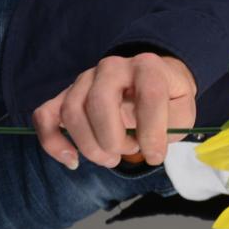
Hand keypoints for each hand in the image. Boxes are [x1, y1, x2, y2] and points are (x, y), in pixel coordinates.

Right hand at [33, 53, 197, 168]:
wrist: (151, 81)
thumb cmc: (167, 99)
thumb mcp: (183, 109)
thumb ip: (173, 124)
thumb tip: (149, 146)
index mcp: (148, 67)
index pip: (148, 95)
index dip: (152, 132)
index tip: (155, 156)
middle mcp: (112, 67)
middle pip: (99, 103)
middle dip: (113, 140)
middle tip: (129, 153)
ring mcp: (84, 79)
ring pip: (71, 112)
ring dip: (90, 146)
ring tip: (111, 158)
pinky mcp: (66, 94)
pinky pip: (45, 116)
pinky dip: (53, 142)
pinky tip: (73, 161)